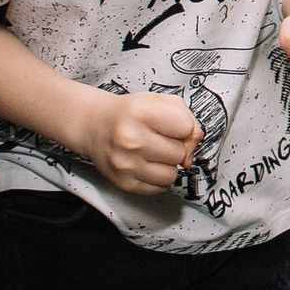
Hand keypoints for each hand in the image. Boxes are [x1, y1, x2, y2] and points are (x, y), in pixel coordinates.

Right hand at [80, 90, 201, 196]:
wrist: (95, 126)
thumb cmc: (130, 113)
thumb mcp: (160, 101)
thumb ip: (187, 116)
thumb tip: (194, 142)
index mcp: (141, 112)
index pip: (187, 128)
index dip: (184, 127)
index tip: (171, 125)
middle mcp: (131, 139)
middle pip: (181, 153)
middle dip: (176, 147)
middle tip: (159, 139)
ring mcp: (126, 164)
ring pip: (172, 174)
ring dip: (168, 165)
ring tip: (153, 152)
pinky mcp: (124, 183)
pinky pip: (160, 188)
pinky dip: (157, 178)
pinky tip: (146, 164)